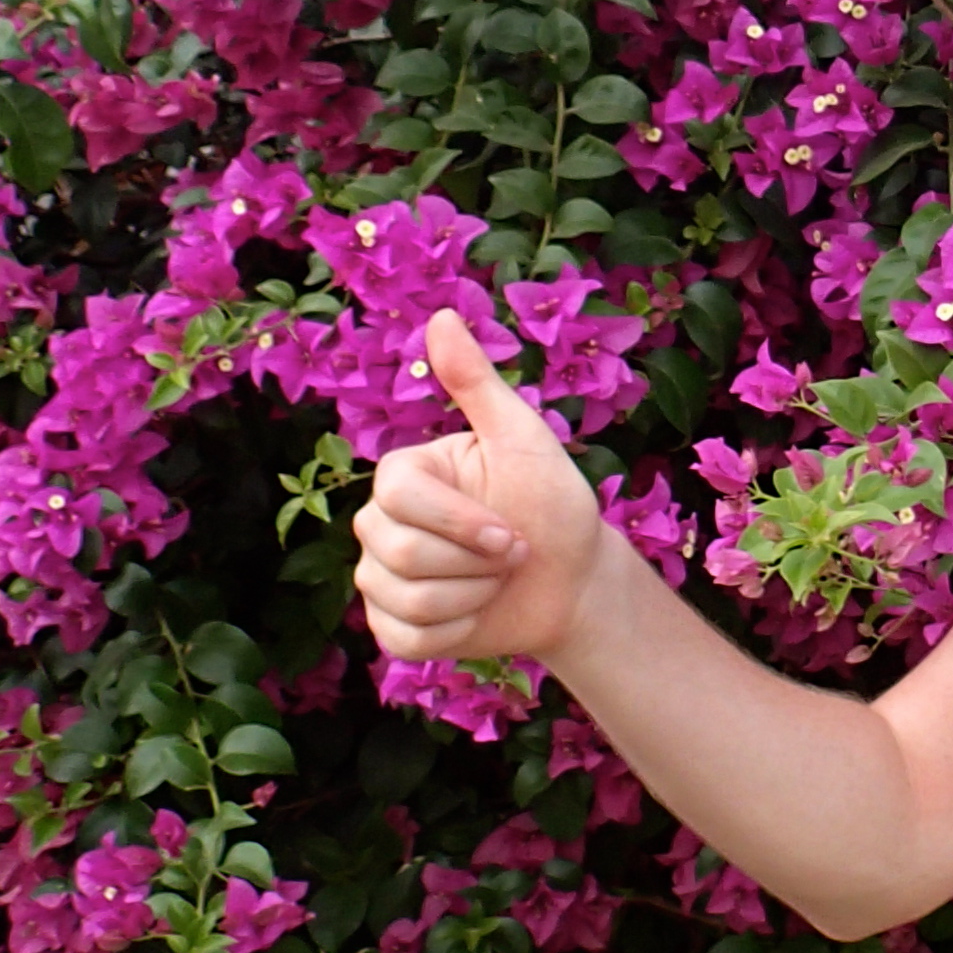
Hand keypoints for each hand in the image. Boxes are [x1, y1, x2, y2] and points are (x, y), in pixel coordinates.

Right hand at [350, 309, 608, 663]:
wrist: (575, 580)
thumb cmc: (553, 503)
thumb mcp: (523, 439)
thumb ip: (477, 384)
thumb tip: (442, 315)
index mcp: (403, 474)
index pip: (399, 499)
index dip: (463, 524)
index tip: (513, 532)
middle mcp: (378, 523)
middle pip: (397, 552)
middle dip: (476, 563)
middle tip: (512, 555)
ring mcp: (379, 577)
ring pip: (405, 598)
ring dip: (474, 596)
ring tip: (498, 580)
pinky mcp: (391, 627)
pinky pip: (405, 638)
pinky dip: (457, 631)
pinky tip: (479, 613)